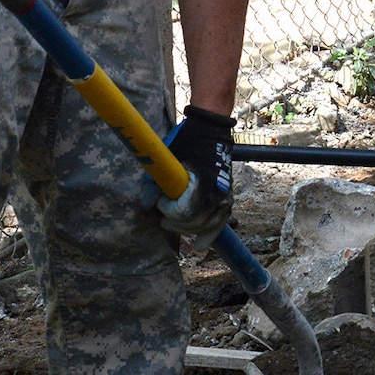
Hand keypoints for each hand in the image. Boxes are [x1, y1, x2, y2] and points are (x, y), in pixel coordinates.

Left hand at [157, 105, 235, 249]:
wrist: (211, 129)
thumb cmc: (188, 140)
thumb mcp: (169, 156)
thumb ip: (156, 181)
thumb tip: (147, 204)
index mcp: (204, 182)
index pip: (186, 212)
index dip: (169, 210)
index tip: (161, 201)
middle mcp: (218, 191)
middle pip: (196, 223)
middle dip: (177, 223)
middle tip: (163, 218)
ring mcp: (225, 195)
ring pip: (208, 225)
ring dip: (189, 229)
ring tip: (174, 225)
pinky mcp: (228, 196)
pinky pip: (221, 222)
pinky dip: (210, 234)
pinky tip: (201, 245)